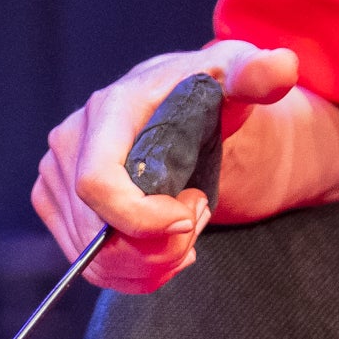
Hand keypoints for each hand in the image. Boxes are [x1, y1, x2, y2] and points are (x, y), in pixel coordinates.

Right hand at [32, 40, 298, 293]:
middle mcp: (70, 142)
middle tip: (200, 214)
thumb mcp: (239, 77)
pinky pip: (92, 265)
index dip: (141, 220)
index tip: (191, 214)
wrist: (181, 108)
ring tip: (187, 222)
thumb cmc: (209, 92)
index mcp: (108, 109)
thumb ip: (259, 75)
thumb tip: (282, 67)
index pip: (97, 183)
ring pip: (96, 260)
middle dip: (160, 247)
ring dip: (154, 262)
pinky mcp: (57, 206)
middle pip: (98, 234)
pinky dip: (137, 271)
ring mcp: (56, 177)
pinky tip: (166, 240)